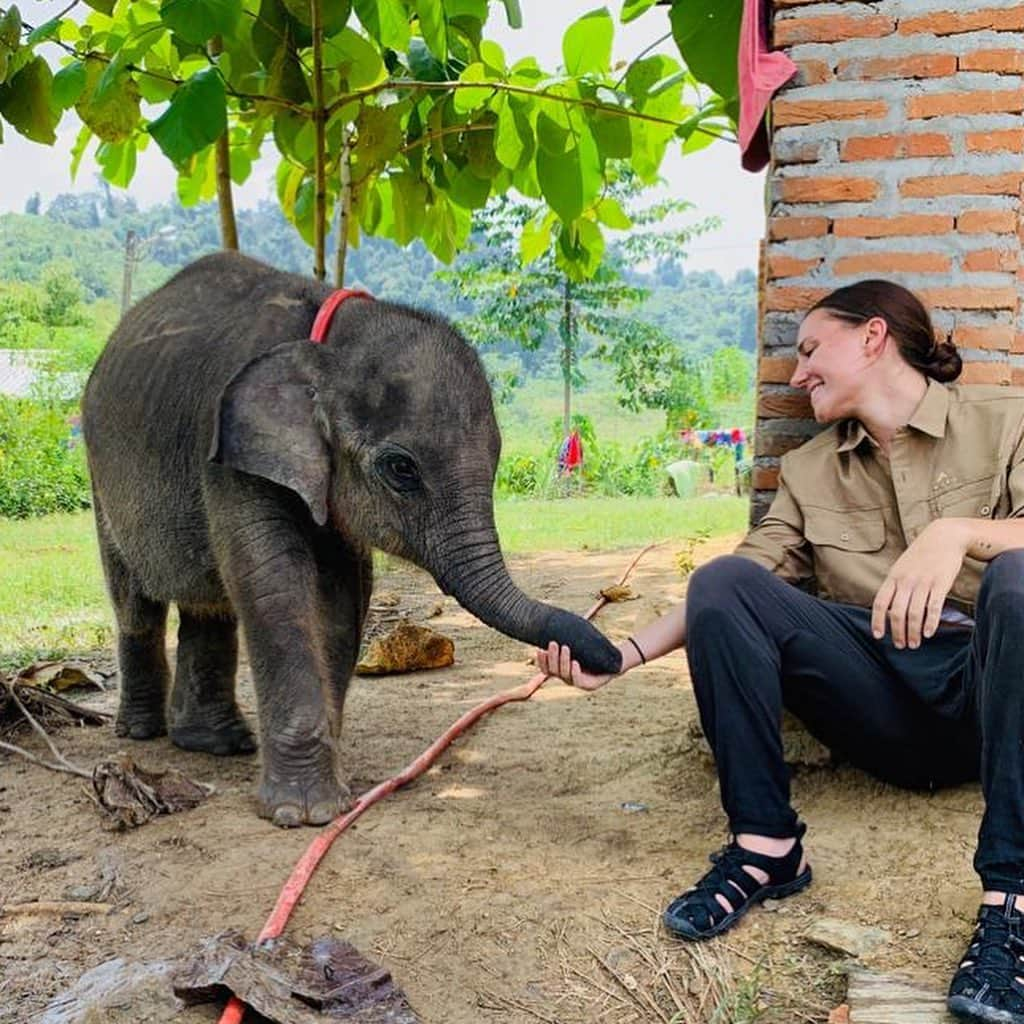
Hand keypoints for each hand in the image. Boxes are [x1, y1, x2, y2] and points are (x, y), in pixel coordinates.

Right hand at [535, 641, 617, 690]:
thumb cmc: (593, 650)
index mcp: (561, 669)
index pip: (546, 669)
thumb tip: (554, 621)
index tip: (539, 650)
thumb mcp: (578, 643)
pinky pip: (579, 681)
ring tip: (566, 647)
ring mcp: (577, 682)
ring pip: (565, 674)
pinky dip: (575, 671)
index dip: (541, 661)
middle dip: (552, 657)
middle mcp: (567, 677)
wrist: (613, 660)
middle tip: (553, 643)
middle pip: (554, 670)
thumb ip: (567, 637)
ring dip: (563, 661)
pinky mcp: (588, 686)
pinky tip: (575, 662)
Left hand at [871, 518, 969, 648]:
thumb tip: (888, 609)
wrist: (944, 537)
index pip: (880, 603)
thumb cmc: (920, 555)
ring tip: (914, 644)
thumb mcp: (901, 568)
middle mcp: (906, 581)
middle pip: (897, 612)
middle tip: (900, 646)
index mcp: (893, 578)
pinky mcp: (941, 583)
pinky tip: (929, 634)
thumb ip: (895, 586)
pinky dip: (930, 622)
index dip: (877, 621)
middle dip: (897, 632)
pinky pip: (934, 607)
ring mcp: (923, 582)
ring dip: (913, 632)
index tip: (878, 636)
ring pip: (914, 613)